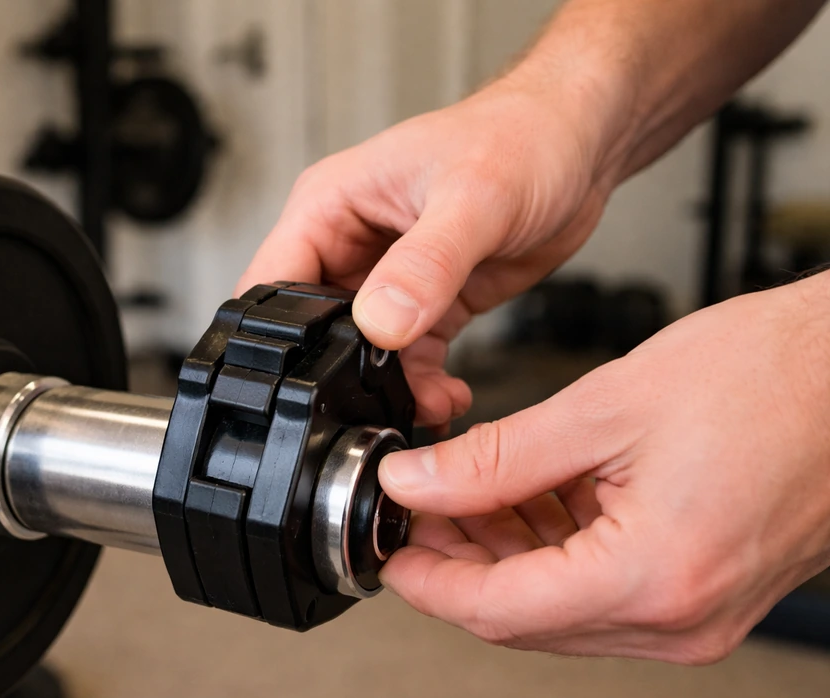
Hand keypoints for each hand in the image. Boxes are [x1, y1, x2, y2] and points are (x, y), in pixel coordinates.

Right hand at [235, 70, 630, 429]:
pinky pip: (406, 360)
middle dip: (339, 374)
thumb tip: (381, 322)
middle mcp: (350, 243)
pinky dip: (421, 387)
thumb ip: (425, 264)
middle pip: (312, 331)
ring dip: (387, 388)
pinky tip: (445, 397)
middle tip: (380, 398)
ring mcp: (386, 278)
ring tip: (427, 403)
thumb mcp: (473, 197)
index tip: (313, 381)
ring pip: (360, 355)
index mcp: (330, 205)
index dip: (281, 340)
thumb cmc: (522, 136)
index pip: (273, 283)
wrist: (581, 146)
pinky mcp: (425, 303)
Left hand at [378, 273, 829, 663]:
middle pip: (522, 616)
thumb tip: (416, 483)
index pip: (497, 610)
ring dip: (501, 555)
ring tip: (464, 491)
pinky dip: (551, 551)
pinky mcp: (702, 593)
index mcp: (652, 576)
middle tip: (418, 507)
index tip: (386, 549)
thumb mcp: (603, 409)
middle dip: (457, 563)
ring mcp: (695, 614)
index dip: (425, 582)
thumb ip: (494, 458)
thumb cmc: (768, 377)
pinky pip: (600, 591)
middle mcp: (678, 616)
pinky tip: (525, 498)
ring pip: (558, 606)